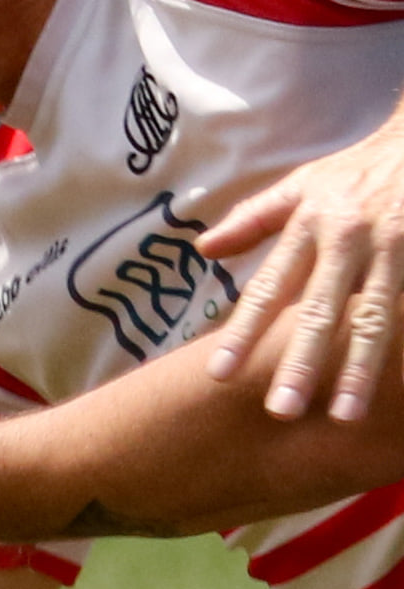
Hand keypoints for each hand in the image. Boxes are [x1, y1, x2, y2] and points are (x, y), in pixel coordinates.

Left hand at [199, 118, 403, 422]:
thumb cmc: (353, 172)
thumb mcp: (299, 186)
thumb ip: (252, 221)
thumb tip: (203, 249)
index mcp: (308, 223)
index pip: (268, 287)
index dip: (243, 331)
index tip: (221, 375)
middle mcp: (347, 238)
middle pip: (319, 310)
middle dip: (300, 363)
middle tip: (281, 411)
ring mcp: (392, 249)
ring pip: (374, 318)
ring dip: (359, 370)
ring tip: (345, 416)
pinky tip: (396, 387)